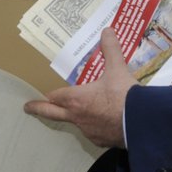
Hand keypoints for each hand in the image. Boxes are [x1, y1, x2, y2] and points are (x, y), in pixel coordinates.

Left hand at [24, 28, 134, 148]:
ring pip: (77, 123)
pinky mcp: (101, 141)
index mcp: (76, 99)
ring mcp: (89, 131)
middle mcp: (77, 117)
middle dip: (40, 111)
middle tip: (29, 109)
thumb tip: (107, 31)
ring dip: (78, 116)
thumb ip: (111, 49)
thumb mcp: (117, 69)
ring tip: (87, 110)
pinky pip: (94, 133)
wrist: (142, 123)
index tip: (32, 101)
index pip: (53, 97)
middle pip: (53, 114)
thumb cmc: (124, 96)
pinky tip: (107, 121)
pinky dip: (97, 126)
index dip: (44, 97)